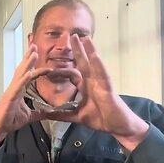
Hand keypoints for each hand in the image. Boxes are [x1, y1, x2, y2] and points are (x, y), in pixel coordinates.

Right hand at [0, 45, 51, 148]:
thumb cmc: (9, 120)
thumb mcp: (29, 116)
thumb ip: (39, 113)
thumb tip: (49, 113)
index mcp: (18, 90)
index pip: (27, 75)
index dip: (33, 66)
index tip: (39, 57)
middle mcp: (14, 88)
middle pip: (22, 69)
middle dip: (28, 58)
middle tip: (34, 46)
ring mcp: (11, 92)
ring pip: (20, 74)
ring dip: (27, 64)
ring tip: (34, 53)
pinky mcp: (9, 98)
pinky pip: (17, 87)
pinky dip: (23, 79)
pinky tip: (29, 73)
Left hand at [46, 34, 148, 150]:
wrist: (117, 126)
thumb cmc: (101, 118)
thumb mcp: (77, 116)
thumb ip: (62, 115)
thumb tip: (46, 114)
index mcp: (85, 87)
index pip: (71, 74)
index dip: (60, 72)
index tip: (48, 70)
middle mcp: (93, 82)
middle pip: (84, 63)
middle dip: (78, 50)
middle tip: (72, 36)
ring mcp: (101, 83)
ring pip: (94, 64)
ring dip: (90, 51)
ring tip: (85, 39)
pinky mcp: (108, 88)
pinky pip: (103, 75)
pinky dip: (99, 65)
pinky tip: (95, 56)